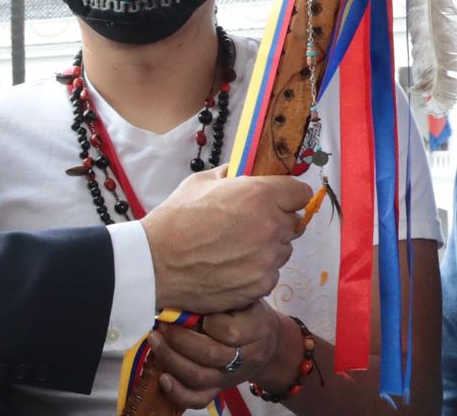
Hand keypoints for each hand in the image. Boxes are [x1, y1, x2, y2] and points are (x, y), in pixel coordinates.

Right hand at [141, 166, 310, 311]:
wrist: (157, 262)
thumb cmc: (175, 220)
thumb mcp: (200, 182)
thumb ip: (230, 176)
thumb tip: (243, 173)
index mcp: (258, 195)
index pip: (300, 192)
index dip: (287, 194)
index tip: (278, 198)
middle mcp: (271, 226)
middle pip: (294, 222)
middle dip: (276, 221)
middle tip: (249, 224)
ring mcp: (268, 258)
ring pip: (283, 249)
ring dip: (267, 247)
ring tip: (235, 247)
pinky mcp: (262, 284)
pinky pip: (270, 273)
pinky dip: (256, 270)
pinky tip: (231, 265)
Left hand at [149, 303, 296, 409]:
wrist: (266, 342)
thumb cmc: (248, 311)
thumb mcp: (245, 296)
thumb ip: (226, 293)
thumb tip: (190, 284)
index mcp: (257, 330)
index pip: (231, 332)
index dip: (208, 322)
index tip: (191, 306)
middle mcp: (245, 358)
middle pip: (211, 354)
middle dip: (180, 339)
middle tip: (161, 322)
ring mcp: (230, 377)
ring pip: (200, 377)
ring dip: (172, 359)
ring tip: (155, 339)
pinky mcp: (218, 389)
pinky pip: (199, 398)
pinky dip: (179, 392)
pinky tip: (163, 378)